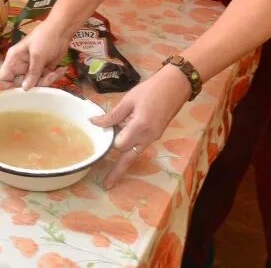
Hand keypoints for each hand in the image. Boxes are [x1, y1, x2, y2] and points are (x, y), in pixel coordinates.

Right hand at [0, 21, 74, 89]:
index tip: (21, 93)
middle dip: (35, 85)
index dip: (8, 88)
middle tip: (46, 78)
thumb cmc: (45, 38)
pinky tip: (60, 69)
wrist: (61, 30)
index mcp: (13, 60)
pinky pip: (46, 79)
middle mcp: (21, 66)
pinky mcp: (44, 69)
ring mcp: (33, 68)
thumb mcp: (37, 55)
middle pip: (22, 84)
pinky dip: (54, 76)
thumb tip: (25, 89)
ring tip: (57, 71)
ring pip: (36, 84)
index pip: (3, 78)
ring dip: (48, 80)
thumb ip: (32, 73)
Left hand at [90, 65, 191, 187]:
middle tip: (106, 184)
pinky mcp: (156, 135)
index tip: (100, 135)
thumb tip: (94, 123)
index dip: (109, 142)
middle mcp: (148, 137)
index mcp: (140, 127)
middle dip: (118, 171)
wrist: (176, 86)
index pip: (119, 145)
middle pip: (129, 159)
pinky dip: (130, 147)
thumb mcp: (129, 99)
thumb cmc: (152, 89)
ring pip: (135, 154)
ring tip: (111, 171)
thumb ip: (112, 115)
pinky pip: (140, 145)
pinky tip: (122, 140)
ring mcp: (154, 137)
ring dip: (124, 159)